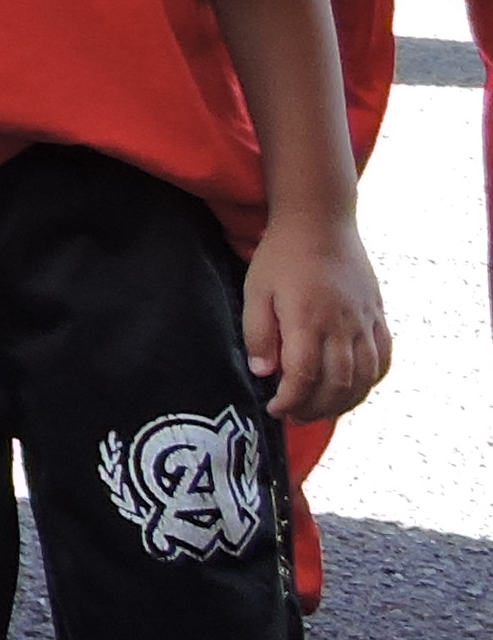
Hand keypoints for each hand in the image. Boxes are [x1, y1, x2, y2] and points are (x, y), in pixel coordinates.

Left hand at [240, 212, 390, 424]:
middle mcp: (342, 325)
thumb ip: (258, 334)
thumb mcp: (256, 290)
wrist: (320, 222)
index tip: (275, 409)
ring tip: (320, 410)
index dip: (290, 400)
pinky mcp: (378, 316)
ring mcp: (365, 322)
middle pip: (337, 384)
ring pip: (363, 378)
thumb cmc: (281, 256)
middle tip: (295, 417)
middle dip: (315, 409)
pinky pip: (383, 359)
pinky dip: (370, 381)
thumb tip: (264, 373)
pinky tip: (353, 389)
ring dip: (343, 402)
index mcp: (307, 319)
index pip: (304, 376)